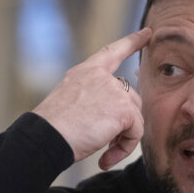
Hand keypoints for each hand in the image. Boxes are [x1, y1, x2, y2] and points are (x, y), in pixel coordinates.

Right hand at [32, 27, 151, 169]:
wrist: (46, 137)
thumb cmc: (53, 128)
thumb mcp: (72, 103)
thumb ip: (96, 100)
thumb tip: (121, 115)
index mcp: (86, 72)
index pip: (113, 52)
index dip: (132, 41)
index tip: (147, 34)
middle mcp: (102, 77)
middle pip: (131, 99)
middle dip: (124, 124)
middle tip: (105, 145)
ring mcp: (114, 90)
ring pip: (136, 118)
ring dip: (123, 140)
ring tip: (104, 153)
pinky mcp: (123, 109)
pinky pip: (136, 132)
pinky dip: (125, 149)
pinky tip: (105, 158)